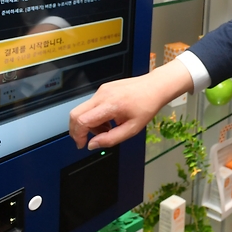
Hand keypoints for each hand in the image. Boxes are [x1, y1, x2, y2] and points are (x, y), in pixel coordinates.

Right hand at [69, 59, 192, 149]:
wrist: (155, 86)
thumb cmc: (147, 106)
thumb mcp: (133, 129)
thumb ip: (111, 139)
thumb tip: (92, 145)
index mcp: (110, 105)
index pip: (82, 120)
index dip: (77, 135)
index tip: (82, 144)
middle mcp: (102, 95)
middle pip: (75, 113)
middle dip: (77, 130)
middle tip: (87, 140)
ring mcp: (102, 90)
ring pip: (83, 110)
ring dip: (89, 124)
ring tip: (107, 129)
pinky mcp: (103, 88)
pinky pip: (91, 104)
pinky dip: (94, 115)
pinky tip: (109, 119)